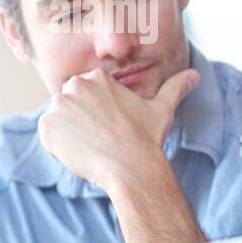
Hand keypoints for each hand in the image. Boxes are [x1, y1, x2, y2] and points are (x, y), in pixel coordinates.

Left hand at [37, 66, 197, 190]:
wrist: (131, 167)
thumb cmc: (146, 138)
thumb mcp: (162, 109)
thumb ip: (174, 88)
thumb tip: (194, 75)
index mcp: (96, 78)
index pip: (86, 93)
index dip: (97, 112)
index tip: (110, 126)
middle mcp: (74, 86)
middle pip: (70, 104)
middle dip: (82, 120)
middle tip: (102, 138)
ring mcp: (58, 106)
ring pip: (60, 121)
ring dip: (71, 134)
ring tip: (94, 146)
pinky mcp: (47, 127)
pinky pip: (50, 137)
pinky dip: (61, 148)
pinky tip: (83, 154)